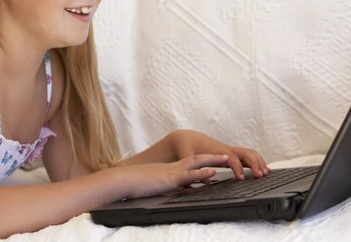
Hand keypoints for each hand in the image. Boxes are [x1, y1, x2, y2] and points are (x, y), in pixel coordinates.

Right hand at [115, 154, 229, 199]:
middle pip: (197, 159)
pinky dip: (201, 172)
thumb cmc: (133, 185)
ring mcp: (172, 172)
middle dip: (213, 157)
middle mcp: (172, 168)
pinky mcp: (169, 179)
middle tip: (228, 156)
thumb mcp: (153, 186)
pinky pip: (188, 174)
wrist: (122, 180)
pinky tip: (212, 172)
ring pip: (196, 163)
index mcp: (169, 170)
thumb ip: (165, 188)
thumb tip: (173, 193)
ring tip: (228, 160)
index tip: (216, 161)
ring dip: (212, 161)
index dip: (204, 161)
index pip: (190, 163)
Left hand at [171, 130, 269, 180]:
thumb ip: (194, 169)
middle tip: (260, 177)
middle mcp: (225, 149)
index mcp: (216, 151)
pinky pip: (248, 155)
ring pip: (249, 153)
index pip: (231, 158)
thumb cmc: (187, 148)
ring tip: (265, 174)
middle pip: (245, 153)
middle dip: (255, 163)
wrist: (187, 138)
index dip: (237, 168)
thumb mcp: (186, 158)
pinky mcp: (231, 153)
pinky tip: (264, 170)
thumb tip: (206, 180)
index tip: (242, 179)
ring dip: (259, 162)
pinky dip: (258, 161)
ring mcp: (230, 150)